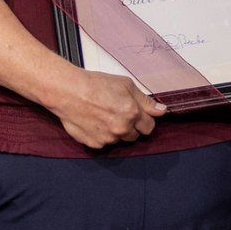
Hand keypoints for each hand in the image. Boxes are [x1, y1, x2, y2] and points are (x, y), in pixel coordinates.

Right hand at [47, 69, 165, 148]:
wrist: (68, 92)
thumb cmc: (95, 85)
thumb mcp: (126, 85)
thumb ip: (145, 101)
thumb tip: (161, 111)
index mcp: (132, 113)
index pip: (149, 127)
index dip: (145, 121)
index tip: (140, 117)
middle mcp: (121, 128)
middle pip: (135, 136)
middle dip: (131, 127)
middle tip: (119, 113)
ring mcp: (107, 138)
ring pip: (119, 140)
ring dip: (116, 132)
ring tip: (104, 116)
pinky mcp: (94, 144)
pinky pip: (104, 143)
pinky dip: (102, 135)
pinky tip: (95, 122)